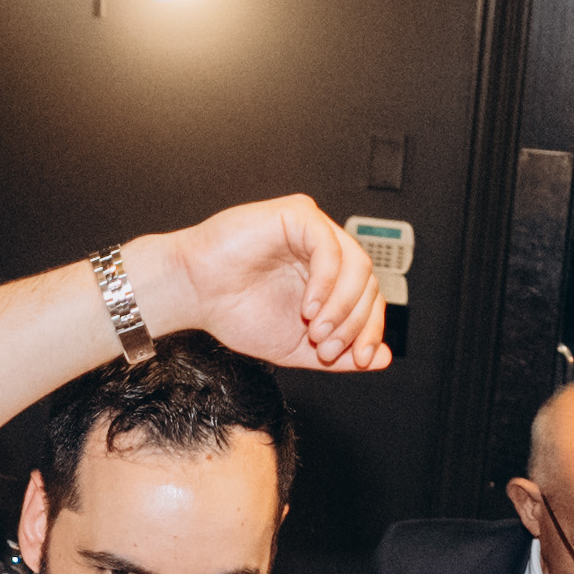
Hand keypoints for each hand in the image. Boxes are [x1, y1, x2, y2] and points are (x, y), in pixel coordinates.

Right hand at [144, 199, 390, 374]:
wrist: (193, 295)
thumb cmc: (234, 312)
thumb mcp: (297, 347)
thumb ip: (341, 354)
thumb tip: (381, 358)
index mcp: (326, 277)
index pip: (368, 299)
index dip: (369, 330)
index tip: (360, 358)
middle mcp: (323, 251)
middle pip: (368, 283)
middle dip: (354, 323)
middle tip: (329, 348)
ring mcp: (312, 230)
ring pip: (356, 264)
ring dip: (342, 305)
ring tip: (317, 330)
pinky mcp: (297, 215)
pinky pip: (329, 245)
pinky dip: (327, 280)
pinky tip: (309, 305)